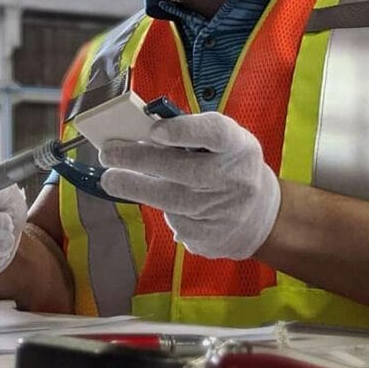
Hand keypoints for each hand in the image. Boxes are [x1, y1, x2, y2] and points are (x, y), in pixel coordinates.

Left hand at [97, 112, 281, 260]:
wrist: (259, 215)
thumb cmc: (228, 166)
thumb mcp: (222, 143)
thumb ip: (189, 134)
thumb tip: (138, 129)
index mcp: (238, 146)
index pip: (215, 133)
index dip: (184, 131)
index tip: (154, 130)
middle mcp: (235, 179)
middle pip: (183, 170)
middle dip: (140, 160)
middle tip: (109, 153)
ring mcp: (224, 211)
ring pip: (172, 200)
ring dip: (134, 187)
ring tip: (110, 179)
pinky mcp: (211, 237)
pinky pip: (176, 222)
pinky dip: (162, 209)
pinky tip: (160, 200)